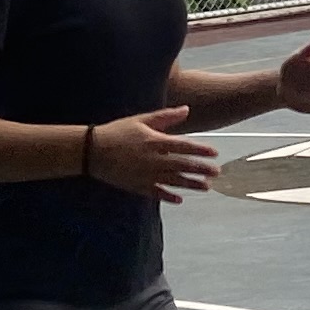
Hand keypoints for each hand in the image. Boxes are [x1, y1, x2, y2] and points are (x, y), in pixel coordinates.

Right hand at [82, 105, 220, 201]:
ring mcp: (145, 175)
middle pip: (182, 165)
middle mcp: (153, 160)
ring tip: (206, 187)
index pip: (183, 146)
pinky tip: (180, 200)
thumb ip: (165, 117)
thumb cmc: (118, 132)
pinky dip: (168, 197)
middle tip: (217, 172)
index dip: (200, 150)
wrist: (93, 151)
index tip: (215, 153)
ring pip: (173, 181)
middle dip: (201, 169)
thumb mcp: (140, 120)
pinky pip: (156, 193)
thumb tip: (186, 109)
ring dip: (191, 184)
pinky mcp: (137, 186)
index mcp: (154, 141)